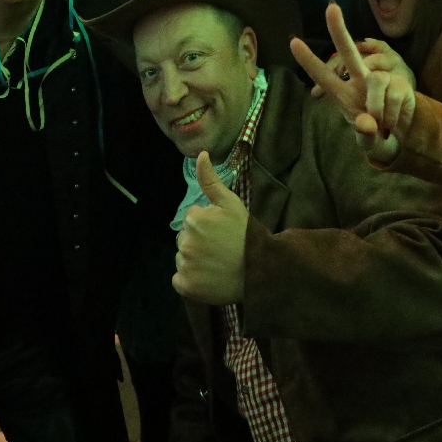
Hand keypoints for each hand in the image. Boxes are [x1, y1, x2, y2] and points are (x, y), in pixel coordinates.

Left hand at [173, 152, 248, 304]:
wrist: (261, 271)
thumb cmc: (247, 234)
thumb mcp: (231, 203)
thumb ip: (211, 180)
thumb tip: (200, 154)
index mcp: (194, 219)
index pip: (192, 220)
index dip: (207, 225)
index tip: (223, 233)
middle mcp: (185, 242)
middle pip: (185, 240)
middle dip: (199, 242)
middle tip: (221, 249)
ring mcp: (185, 266)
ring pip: (182, 259)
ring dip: (195, 261)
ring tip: (217, 264)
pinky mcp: (186, 286)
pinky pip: (180, 280)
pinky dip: (191, 280)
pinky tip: (208, 278)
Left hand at [290, 3, 415, 164]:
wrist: (403, 139)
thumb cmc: (375, 136)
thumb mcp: (368, 142)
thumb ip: (365, 135)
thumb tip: (367, 123)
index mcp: (343, 95)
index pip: (323, 76)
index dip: (309, 60)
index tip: (292, 41)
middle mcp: (360, 82)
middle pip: (348, 52)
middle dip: (339, 30)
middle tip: (331, 7)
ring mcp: (381, 81)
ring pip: (377, 81)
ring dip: (378, 107)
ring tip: (381, 125)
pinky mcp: (401, 84)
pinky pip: (395, 94)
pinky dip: (393, 114)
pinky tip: (393, 122)